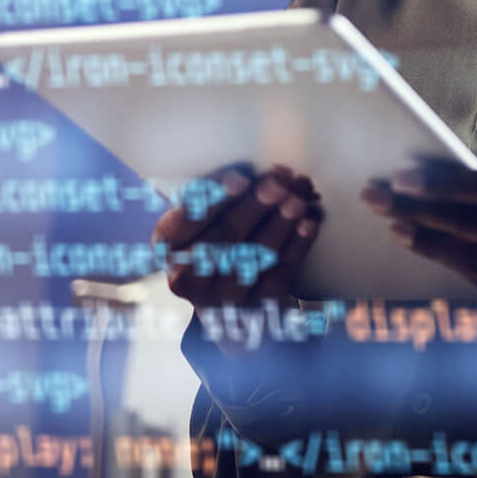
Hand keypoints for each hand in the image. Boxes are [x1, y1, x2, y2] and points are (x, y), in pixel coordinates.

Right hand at [153, 163, 322, 354]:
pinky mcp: (256, 308)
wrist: (232, 305)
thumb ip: (221, 194)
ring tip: (298, 200)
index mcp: (168, 244)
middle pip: (224, 236)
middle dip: (255, 206)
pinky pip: (279, 273)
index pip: (186, 220)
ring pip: (254, 255)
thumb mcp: (205, 220)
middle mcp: (187, 275)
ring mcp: (222, 296)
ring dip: (280, 223)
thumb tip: (256, 169)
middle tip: (278, 185)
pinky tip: (308, 224)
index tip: (242, 180)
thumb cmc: (218, 243)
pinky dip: (296, 245)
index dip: (214, 199)